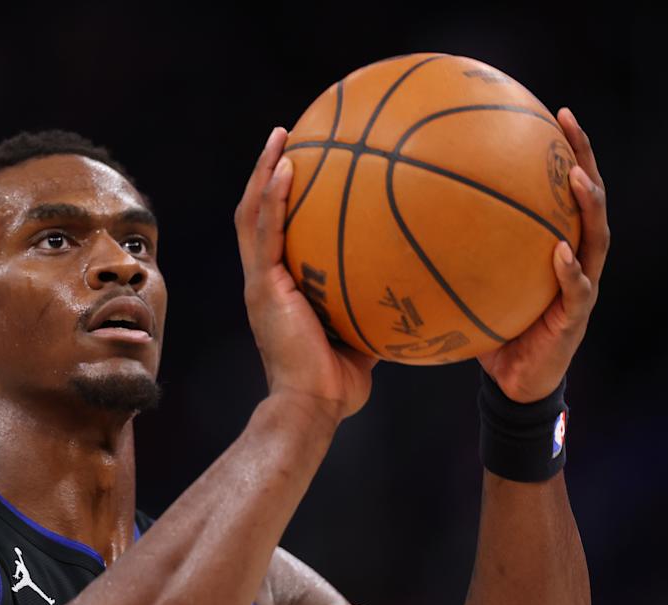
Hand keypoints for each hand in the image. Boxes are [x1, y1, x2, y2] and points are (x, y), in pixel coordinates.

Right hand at [234, 127, 377, 421]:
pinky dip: (274, 197)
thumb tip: (416, 288)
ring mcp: (259, 281)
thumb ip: (375, 306)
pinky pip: (266, 231)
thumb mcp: (362, 334)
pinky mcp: (263, 286)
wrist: (311, 406)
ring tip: (281, 135)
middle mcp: (264, 279)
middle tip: (286, 136)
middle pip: (255, 214)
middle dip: (268, 172)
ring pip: (252, 214)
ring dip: (264, 171)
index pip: (274, 234)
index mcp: (280, 288)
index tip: (300, 166)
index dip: (280, 199)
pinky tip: (289, 166)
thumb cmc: (337, 383)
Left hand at [477, 108, 609, 401]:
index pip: (561, 189)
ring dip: (588, 206)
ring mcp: (580, 288)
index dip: (563, 150)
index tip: (552, 111)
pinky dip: (569, 272)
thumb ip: (451, 256)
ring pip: (596, 238)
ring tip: (576, 178)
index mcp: (553, 245)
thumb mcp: (470, 287)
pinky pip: (577, 291)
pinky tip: (559, 254)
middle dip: (583, 158)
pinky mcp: (574, 320)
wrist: (513, 384)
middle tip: (568, 123)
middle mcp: (575, 259)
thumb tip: (399, 224)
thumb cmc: (491, 330)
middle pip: (588, 199)